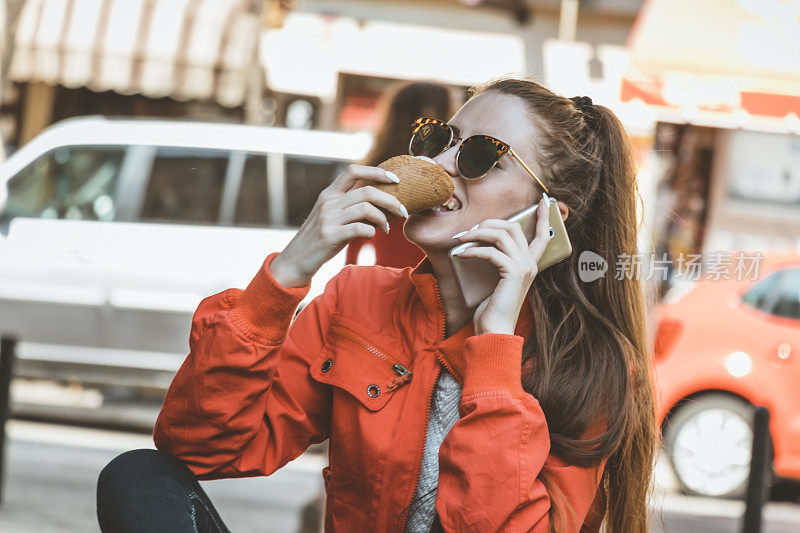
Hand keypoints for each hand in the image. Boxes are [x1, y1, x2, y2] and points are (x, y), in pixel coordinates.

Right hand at [271, 165, 407, 287]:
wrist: (295, 260)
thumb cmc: (319, 239)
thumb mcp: (331, 217)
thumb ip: (349, 206)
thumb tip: (380, 203)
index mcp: (329, 194)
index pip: (353, 170)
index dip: (377, 171)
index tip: (395, 179)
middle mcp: (328, 202)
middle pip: (367, 191)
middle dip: (391, 200)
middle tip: (403, 211)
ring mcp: (328, 218)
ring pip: (366, 209)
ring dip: (383, 219)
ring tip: (386, 228)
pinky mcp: (330, 236)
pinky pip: (360, 228)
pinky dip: (372, 231)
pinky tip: (372, 236)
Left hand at [452, 195, 551, 334]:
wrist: (493, 330)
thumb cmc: (491, 308)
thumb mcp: (496, 280)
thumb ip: (497, 261)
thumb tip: (479, 240)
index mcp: (529, 265)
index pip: (543, 236)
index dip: (543, 217)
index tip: (542, 201)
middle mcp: (530, 264)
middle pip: (514, 227)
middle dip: (490, 223)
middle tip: (469, 230)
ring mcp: (524, 268)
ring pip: (502, 234)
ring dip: (478, 233)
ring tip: (461, 239)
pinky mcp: (513, 273)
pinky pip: (491, 251)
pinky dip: (473, 250)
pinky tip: (461, 254)